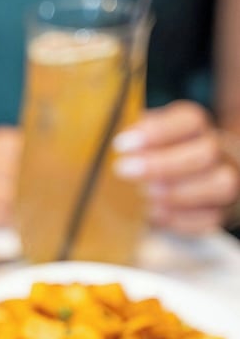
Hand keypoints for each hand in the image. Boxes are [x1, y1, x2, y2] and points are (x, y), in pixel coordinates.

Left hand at [113, 101, 239, 233]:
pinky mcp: (218, 212)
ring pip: (219, 185)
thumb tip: (114, 144)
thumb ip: (135, 139)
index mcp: (196, 128)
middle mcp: (217, 151)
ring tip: (144, 194)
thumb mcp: (145, 140)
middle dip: (162, 164)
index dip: (157, 132)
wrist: (188, 181)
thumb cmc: (158, 157)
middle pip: (206, 153)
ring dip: (176, 192)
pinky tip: (155, 213)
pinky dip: (180, 218)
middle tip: (124, 170)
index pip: (190, 121)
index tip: (121, 144)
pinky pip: (209, 218)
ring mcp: (222, 182)